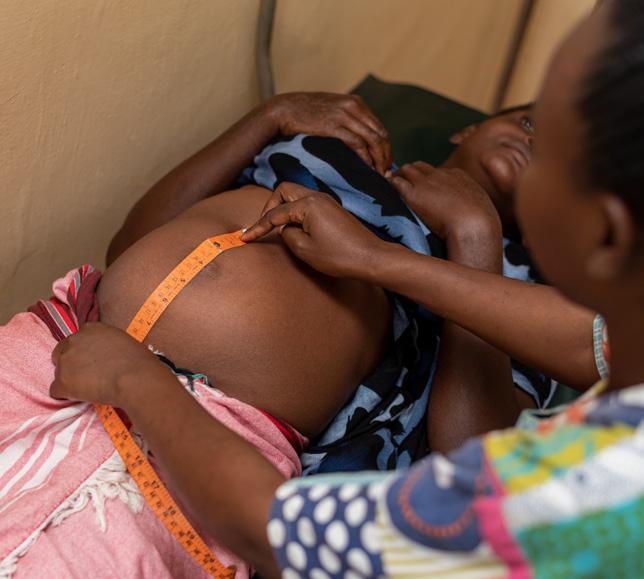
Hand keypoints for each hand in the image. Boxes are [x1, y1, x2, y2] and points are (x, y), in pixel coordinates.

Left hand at [50, 322, 172, 407]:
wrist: (134, 379)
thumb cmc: (138, 360)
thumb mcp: (122, 341)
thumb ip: (106, 343)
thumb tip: (104, 355)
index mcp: (90, 329)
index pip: (78, 338)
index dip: (84, 351)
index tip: (93, 360)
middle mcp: (74, 341)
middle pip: (60, 352)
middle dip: (70, 363)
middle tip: (86, 375)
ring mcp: (65, 361)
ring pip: (59, 373)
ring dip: (70, 380)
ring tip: (88, 388)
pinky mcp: (62, 382)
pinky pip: (56, 391)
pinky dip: (66, 395)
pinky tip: (82, 398)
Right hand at [241, 182, 385, 277]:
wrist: (370, 258)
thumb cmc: (340, 256)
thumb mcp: (305, 250)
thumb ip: (287, 235)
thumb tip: (286, 228)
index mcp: (308, 205)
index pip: (275, 213)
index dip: (258, 227)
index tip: (245, 238)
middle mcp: (317, 196)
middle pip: (284, 190)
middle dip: (269, 206)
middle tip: (264, 226)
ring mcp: (327, 201)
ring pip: (296, 195)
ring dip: (283, 208)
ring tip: (279, 229)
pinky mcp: (333, 210)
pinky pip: (307, 203)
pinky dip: (296, 212)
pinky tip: (296, 229)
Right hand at [267, 92, 390, 174]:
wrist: (284, 109)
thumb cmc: (305, 114)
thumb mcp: (332, 111)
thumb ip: (348, 121)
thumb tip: (360, 141)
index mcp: (356, 103)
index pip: (380, 128)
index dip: (386, 149)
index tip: (385, 165)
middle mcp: (354, 106)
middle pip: (380, 135)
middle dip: (386, 156)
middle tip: (385, 174)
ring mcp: (344, 115)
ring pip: (373, 140)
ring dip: (378, 160)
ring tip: (378, 174)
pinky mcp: (334, 126)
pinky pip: (357, 144)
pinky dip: (365, 158)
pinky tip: (367, 168)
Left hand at [390, 162, 500, 240]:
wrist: (474, 226)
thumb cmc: (479, 224)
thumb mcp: (479, 206)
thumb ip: (470, 204)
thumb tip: (471, 212)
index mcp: (457, 175)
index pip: (437, 171)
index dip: (428, 179)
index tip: (424, 188)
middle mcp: (440, 174)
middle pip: (419, 167)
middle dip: (410, 174)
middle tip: (403, 183)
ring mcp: (425, 182)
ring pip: (405, 170)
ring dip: (398, 176)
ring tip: (392, 185)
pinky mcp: (413, 193)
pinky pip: (396, 182)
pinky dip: (391, 184)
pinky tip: (387, 190)